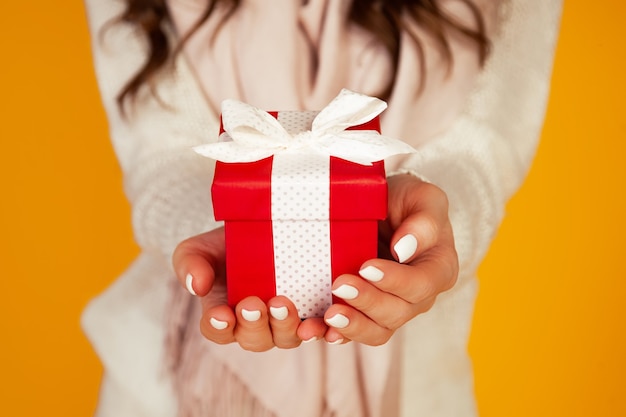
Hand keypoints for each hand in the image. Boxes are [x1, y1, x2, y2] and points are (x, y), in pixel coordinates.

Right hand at [172, 228, 329, 351]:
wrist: (261, 226)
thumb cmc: (225, 243)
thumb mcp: (198, 248)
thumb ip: (189, 265)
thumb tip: (196, 286)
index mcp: (224, 315)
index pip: (218, 330)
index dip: (219, 326)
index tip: (221, 315)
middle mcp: (257, 325)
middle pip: (254, 339)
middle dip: (254, 325)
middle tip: (254, 305)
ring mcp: (287, 321)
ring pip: (286, 337)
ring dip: (285, 326)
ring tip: (283, 305)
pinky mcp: (315, 311)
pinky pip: (320, 328)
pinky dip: (323, 330)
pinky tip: (325, 321)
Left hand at [321, 174, 458, 344]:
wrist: (386, 210)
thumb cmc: (408, 203)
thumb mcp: (423, 198)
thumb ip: (424, 221)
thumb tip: (404, 248)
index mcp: (438, 269)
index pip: (421, 284)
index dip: (394, 280)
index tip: (366, 267)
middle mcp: (419, 296)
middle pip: (397, 312)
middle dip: (367, 301)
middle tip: (339, 284)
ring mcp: (393, 309)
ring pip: (378, 330)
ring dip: (352, 326)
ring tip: (328, 315)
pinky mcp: (367, 314)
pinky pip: (355, 332)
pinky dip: (337, 334)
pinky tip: (318, 330)